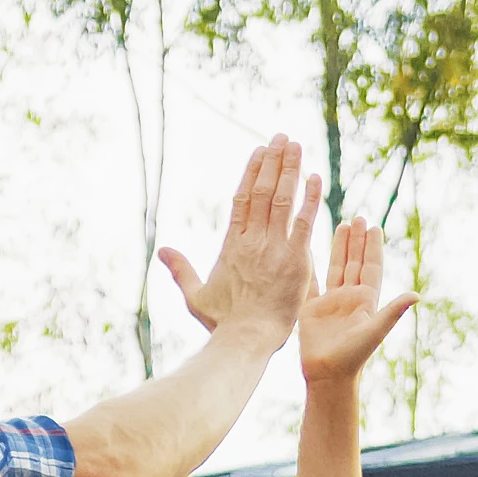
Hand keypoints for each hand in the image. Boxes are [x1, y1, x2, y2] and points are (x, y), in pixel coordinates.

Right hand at [157, 135, 321, 347]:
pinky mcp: (295, 259)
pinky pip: (304, 221)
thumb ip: (181, 270)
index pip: (242, 199)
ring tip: (296, 146)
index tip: (259, 152)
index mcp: (231, 245)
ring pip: (282, 199)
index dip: (251, 173)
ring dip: (290, 169)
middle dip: (273, 161)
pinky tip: (315, 177)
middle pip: (263, 191)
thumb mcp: (195, 296)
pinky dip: (310, 198)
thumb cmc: (223, 323)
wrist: (245, 338)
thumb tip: (162, 251)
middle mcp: (252, 240)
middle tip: (282, 138)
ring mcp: (274, 247)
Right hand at [298, 216, 418, 385]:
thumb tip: (417, 295)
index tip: (375, 226)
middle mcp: (349, 298)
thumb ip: (393, 311)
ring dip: (339, 247)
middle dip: (357, 240)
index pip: (370, 267)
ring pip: (336, 267)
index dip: (373, 247)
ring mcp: (331, 302)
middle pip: (354, 262)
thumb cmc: (354, 356)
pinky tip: (309, 249)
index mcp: (366, 300)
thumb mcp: (375, 331)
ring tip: (342, 224)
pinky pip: (311, 281)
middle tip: (359, 217)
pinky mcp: (312, 308)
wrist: (329, 375)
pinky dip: (310, 265)